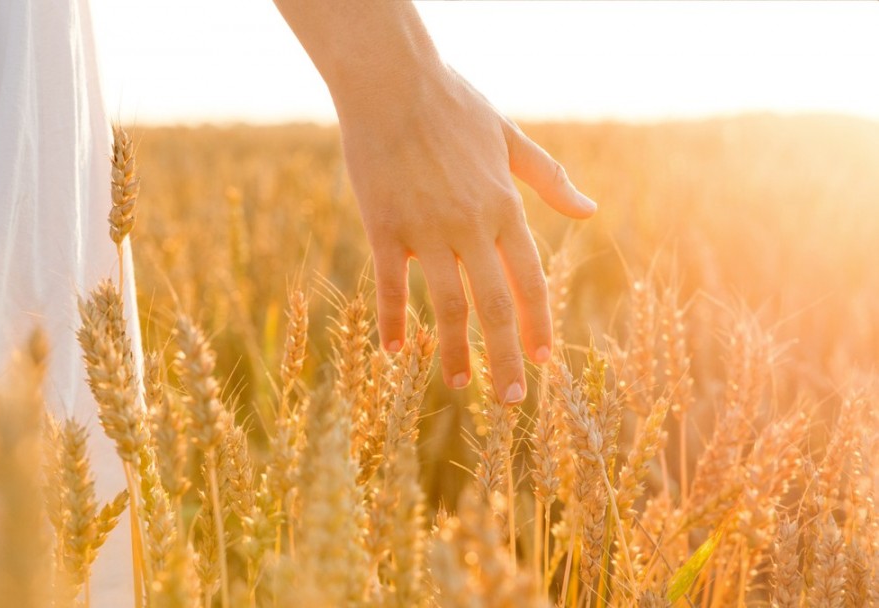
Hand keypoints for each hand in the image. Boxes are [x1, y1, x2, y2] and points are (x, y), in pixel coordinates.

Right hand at [337, 64, 596, 402]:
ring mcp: (426, 230)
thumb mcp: (511, 139)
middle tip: (512, 398)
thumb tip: (590, 211)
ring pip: (447, 306)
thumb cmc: (454, 105)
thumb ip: (550, 179)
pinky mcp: (384, 227)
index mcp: (504, 207)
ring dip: (455, 352)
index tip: (543, 360)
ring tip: (462, 386)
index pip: (531, 280)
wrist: (392, 80)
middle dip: (507, 356)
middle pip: (496, 305)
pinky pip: (389, 285)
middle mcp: (471, 225)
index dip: (539, 324)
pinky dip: (392, 321)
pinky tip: (395, 352)